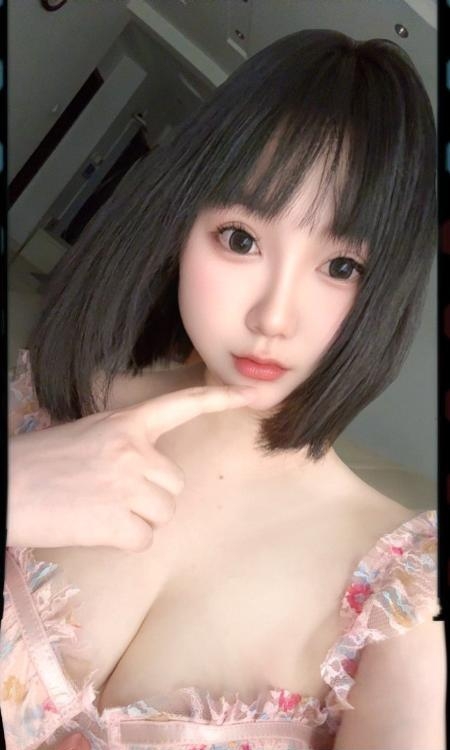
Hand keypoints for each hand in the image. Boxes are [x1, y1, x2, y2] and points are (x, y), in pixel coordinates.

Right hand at [8, 386, 252, 550]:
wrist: (5, 486)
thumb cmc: (40, 462)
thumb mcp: (88, 435)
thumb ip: (124, 445)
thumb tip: (146, 471)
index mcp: (126, 423)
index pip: (182, 404)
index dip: (220, 400)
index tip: (253, 395)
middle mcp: (134, 450)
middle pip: (174, 484)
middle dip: (150, 496)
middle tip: (109, 495)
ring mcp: (128, 486)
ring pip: (163, 514)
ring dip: (137, 520)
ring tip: (98, 509)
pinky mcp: (118, 522)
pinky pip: (144, 540)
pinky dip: (124, 541)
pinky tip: (95, 528)